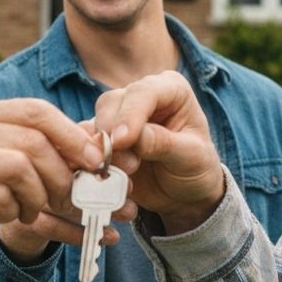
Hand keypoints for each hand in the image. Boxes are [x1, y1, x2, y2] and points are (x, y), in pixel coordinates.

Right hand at [0, 98, 108, 281]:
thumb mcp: (15, 164)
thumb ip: (51, 150)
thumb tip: (101, 146)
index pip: (37, 111)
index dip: (72, 135)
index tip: (96, 162)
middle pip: (33, 141)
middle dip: (60, 174)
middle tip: (68, 197)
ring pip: (19, 169)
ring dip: (38, 196)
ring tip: (32, 209)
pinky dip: (14, 211)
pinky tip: (10, 216)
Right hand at [93, 71, 224, 234]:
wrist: (183, 192)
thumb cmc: (196, 168)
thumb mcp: (191, 157)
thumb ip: (164, 143)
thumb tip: (134, 138)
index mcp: (170, 89)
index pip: (144, 92)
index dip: (130, 115)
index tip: (121, 141)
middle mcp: (141, 96)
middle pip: (112, 104)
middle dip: (112, 134)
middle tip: (126, 165)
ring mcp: (119, 115)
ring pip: (95, 122)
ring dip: (101, 150)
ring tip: (123, 174)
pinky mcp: (103, 137)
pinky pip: (85, 143)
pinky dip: (89, 161)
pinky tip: (105, 178)